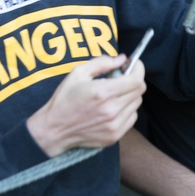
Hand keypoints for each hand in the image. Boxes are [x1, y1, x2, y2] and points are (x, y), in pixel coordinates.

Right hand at [27, 54, 145, 156]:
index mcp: (103, 92)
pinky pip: (131, 118)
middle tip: (121, 77)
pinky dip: (126, 110)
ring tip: (114, 94)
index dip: (138, 69)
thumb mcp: (78, 73)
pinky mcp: (114, 136)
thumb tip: (121, 59)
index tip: (134, 64)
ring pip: (136, 104)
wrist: (55, 129)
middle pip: (139, 91)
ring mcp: (114, 125)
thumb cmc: (64, 99)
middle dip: (133, 80)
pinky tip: (112, 108)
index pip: (136, 80)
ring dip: (129, 95)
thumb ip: (102, 63)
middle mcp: (111, 110)